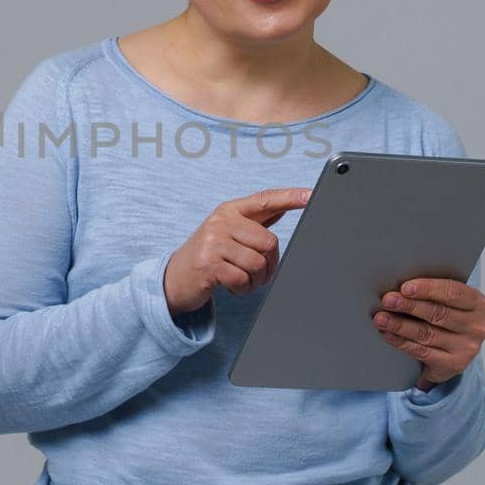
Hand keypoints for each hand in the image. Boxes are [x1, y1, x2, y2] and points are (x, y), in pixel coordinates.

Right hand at [163, 187, 310, 314]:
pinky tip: (231, 286)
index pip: (265, 200)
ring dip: (255, 280)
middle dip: (269, 265)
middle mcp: (221, 221)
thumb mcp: (228, 233)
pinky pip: (242, 279)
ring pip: (257, 263)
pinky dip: (242, 289)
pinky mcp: (208, 264)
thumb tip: (283, 207)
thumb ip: (253, 222)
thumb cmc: (208, 255)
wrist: (174, 278)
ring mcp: (213, 242)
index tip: (310, 195)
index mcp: (230, 210)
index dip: (289, 197)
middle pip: (269, 242)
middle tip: (257, 274)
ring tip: (242, 280)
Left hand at [371, 278, 484, 389]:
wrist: (454, 351)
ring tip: (381, 318)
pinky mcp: (454, 365)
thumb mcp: (448, 302)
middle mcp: (477, 326)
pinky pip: (423, 352)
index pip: (454, 292)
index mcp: (478, 303)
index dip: (428, 288)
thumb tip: (400, 286)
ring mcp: (467, 348)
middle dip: (409, 306)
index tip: (405, 287)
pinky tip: (388, 334)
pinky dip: (402, 342)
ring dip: (400, 325)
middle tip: (388, 300)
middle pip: (439, 313)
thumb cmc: (447, 316)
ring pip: (428, 333)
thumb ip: (433, 292)